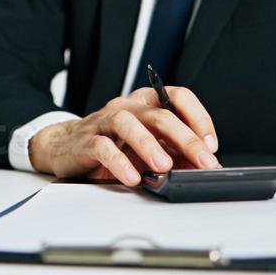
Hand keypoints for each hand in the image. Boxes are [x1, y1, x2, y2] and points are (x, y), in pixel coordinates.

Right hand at [28, 86, 220, 185]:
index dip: (198, 118)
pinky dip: (119, 163)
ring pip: (129, 124)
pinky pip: (103, 147)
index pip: (178, 97)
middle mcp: (127, 106)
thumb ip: (172, 152)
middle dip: (185, 139)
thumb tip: (202, 167)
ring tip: (164, 167)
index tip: (210, 144)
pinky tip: (132, 177)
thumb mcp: (146, 146)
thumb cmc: (112, 145)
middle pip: (160, 114)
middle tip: (203, 161)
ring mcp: (105, 121)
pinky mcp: (86, 140)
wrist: (65, 147)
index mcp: (146, 103)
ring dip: (149, 145)